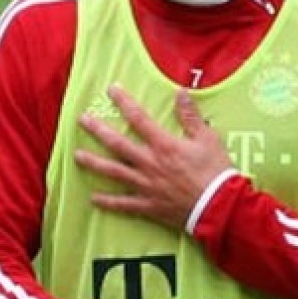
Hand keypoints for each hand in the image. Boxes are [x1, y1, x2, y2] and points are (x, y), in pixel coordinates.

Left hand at [76, 87, 230, 229]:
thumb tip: (181, 93)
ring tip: (77, 156)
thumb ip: (191, 116)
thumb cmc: (216, 172)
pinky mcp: (148, 205)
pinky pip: (123, 204)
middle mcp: (149, 163)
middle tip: (82, 120)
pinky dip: (108, 202)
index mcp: (164, 145)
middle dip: (98, 130)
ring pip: (113, 172)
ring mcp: (146, 185)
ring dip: (94, 163)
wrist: (220, 208)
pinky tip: (93, 198)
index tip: (111, 90)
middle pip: (117, 144)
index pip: (139, 118)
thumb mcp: (208, 139)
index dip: (124, 102)